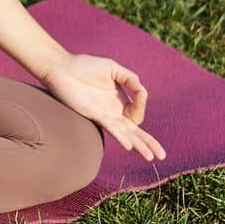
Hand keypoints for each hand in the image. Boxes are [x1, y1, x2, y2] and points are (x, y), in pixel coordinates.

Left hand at [40, 53, 165, 160]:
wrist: (62, 68)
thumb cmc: (85, 66)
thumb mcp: (114, 69)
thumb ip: (131, 79)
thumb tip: (142, 92)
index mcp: (120, 101)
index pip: (138, 112)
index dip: (142, 104)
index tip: (140, 92)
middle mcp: (114, 111)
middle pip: (136, 131)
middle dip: (150, 143)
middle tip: (162, 155)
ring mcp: (105, 115)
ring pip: (126, 134)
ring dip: (139, 145)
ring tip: (150, 157)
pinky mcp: (94, 115)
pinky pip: (111, 128)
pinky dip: (121, 136)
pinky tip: (129, 145)